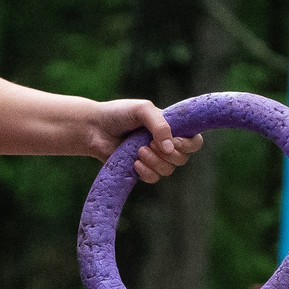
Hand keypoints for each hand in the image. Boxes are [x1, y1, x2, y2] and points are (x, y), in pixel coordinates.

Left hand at [85, 98, 204, 182]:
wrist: (94, 128)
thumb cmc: (119, 114)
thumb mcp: (142, 110)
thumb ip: (159, 124)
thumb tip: (171, 148)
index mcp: (171, 127)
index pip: (195, 141)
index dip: (188, 144)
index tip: (173, 140)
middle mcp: (165, 144)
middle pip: (183, 158)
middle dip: (168, 154)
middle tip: (150, 143)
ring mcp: (153, 158)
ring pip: (168, 170)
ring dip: (155, 162)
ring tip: (138, 151)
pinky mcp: (140, 169)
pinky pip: (154, 178)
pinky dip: (147, 172)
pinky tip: (134, 163)